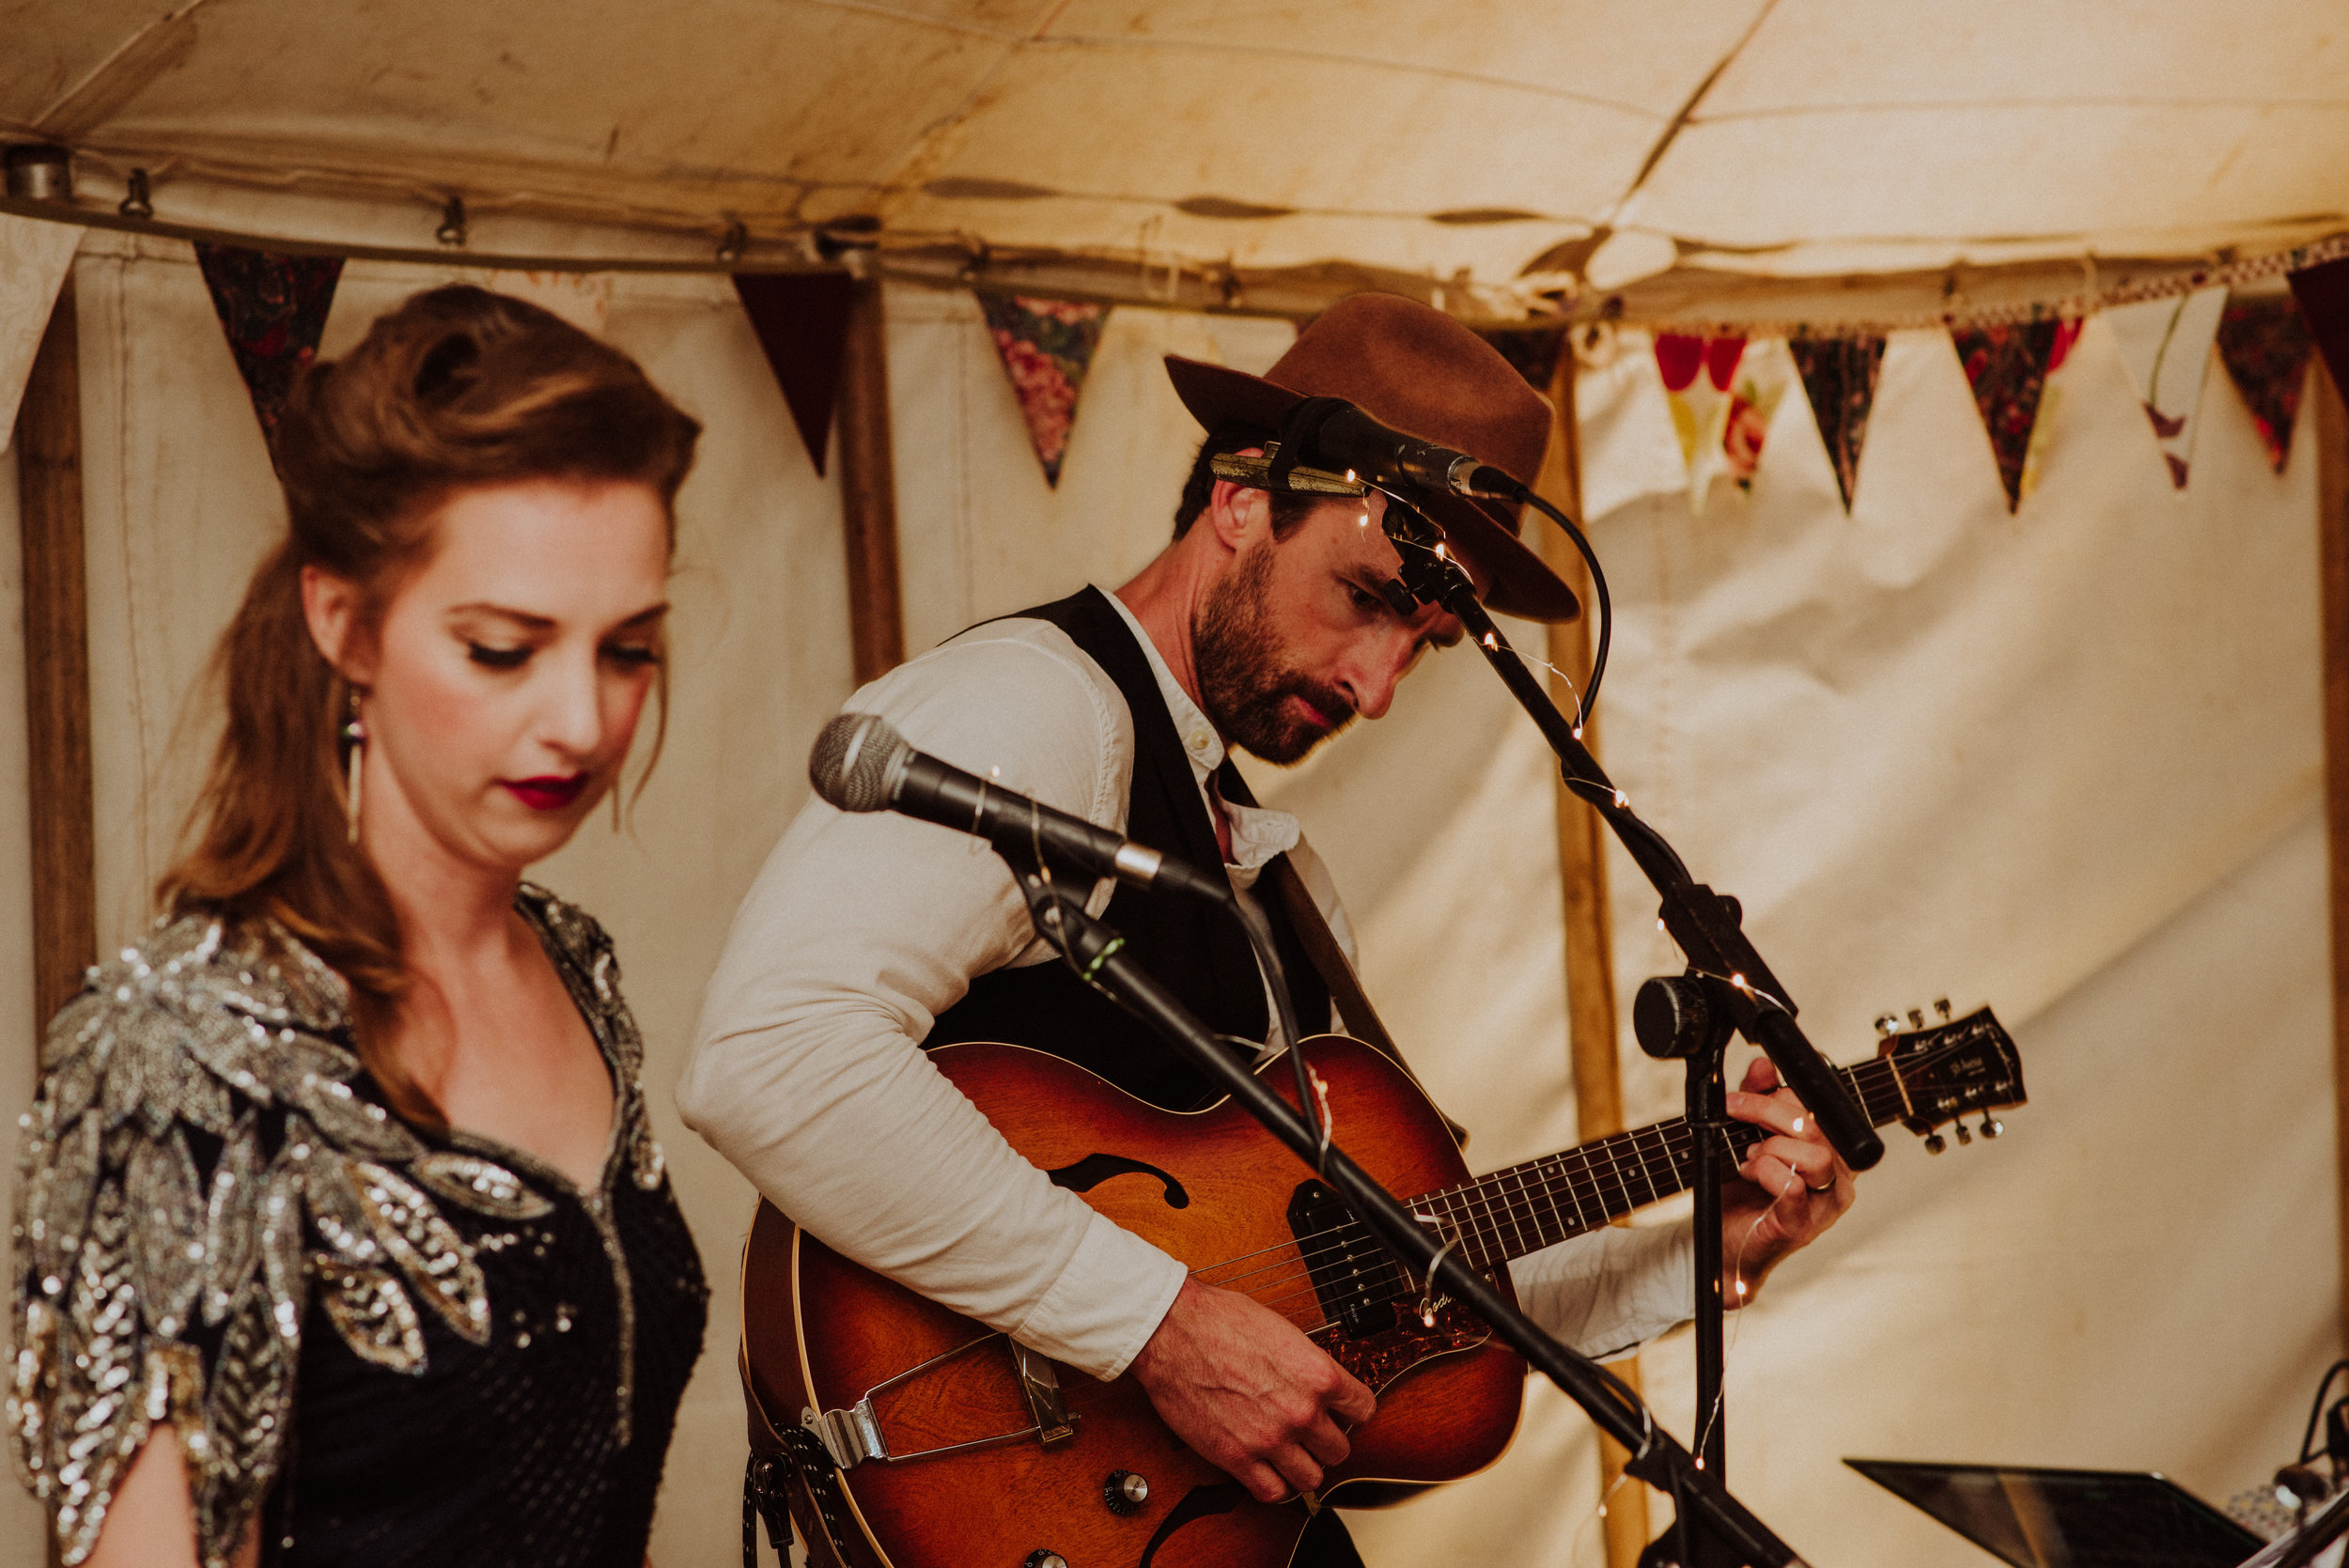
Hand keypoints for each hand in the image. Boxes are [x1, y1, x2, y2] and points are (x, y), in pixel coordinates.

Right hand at [1127, 1277, 1376, 1501]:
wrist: (1172, 1331)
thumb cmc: (1219, 1320)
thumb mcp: (1281, 1330)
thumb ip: (1306, 1364)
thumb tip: (1317, 1383)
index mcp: (1317, 1374)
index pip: (1363, 1409)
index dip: (1351, 1411)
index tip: (1340, 1413)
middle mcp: (1300, 1411)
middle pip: (1339, 1449)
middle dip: (1326, 1442)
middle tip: (1310, 1434)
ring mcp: (1270, 1438)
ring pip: (1311, 1478)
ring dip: (1302, 1468)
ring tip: (1289, 1455)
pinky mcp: (1236, 1457)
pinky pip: (1273, 1492)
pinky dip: (1273, 1485)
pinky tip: (1266, 1469)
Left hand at [1719, 1055, 1854, 1303]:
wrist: (1725, 1241)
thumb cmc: (1742, 1191)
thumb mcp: (1746, 1134)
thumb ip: (1758, 1099)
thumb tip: (1764, 1065)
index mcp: (1831, 1149)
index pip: (1819, 1106)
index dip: (1781, 1094)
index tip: (1747, 1094)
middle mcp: (1838, 1176)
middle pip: (1816, 1126)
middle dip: (1767, 1112)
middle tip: (1735, 1112)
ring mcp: (1825, 1204)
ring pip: (1814, 1155)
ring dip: (1771, 1147)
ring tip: (1749, 1156)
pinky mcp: (1803, 1225)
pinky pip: (1794, 1186)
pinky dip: (1766, 1172)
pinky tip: (1749, 1174)